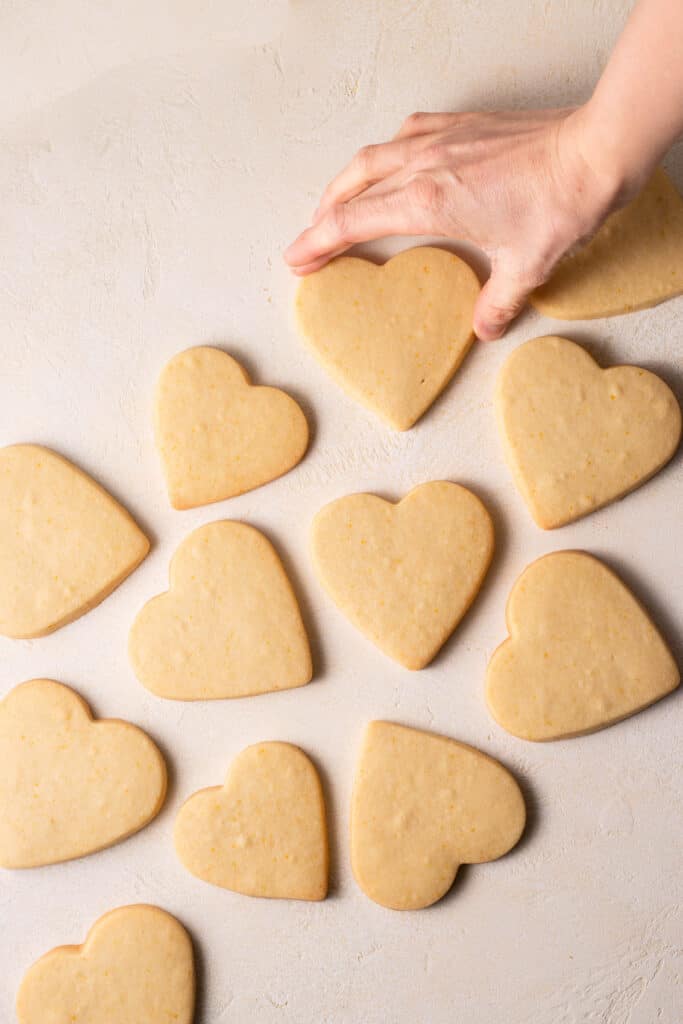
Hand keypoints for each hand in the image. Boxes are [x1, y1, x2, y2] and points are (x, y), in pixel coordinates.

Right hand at [284, 107, 626, 339]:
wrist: (595, 148)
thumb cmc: (560, 200)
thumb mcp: (526, 265)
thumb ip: (497, 302)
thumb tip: (484, 329)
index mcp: (427, 201)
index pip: (353, 222)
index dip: (318, 243)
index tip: (296, 259)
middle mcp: (423, 165)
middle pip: (351, 190)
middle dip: (321, 219)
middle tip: (306, 244)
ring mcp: (440, 140)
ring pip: (371, 159)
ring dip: (345, 185)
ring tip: (333, 206)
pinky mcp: (460, 126)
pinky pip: (403, 136)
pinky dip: (384, 155)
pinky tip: (388, 163)